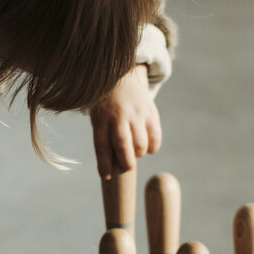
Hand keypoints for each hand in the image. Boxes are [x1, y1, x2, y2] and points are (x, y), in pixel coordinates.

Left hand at [89, 64, 161, 179]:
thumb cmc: (106, 105)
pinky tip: (147, 146)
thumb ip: (104, 138)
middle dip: (126, 162)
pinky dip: (152, 146)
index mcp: (101, 119)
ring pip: (141, 143)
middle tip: (127, 168)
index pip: (102, 145)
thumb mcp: (98, 118)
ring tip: (134, 151)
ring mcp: (136, 113)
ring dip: (139, 153)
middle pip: (123, 145)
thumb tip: (112, 168)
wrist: (120, 76)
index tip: (106, 177)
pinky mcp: (150, 111)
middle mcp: (119, 116)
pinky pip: (155, 136)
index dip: (104, 164)